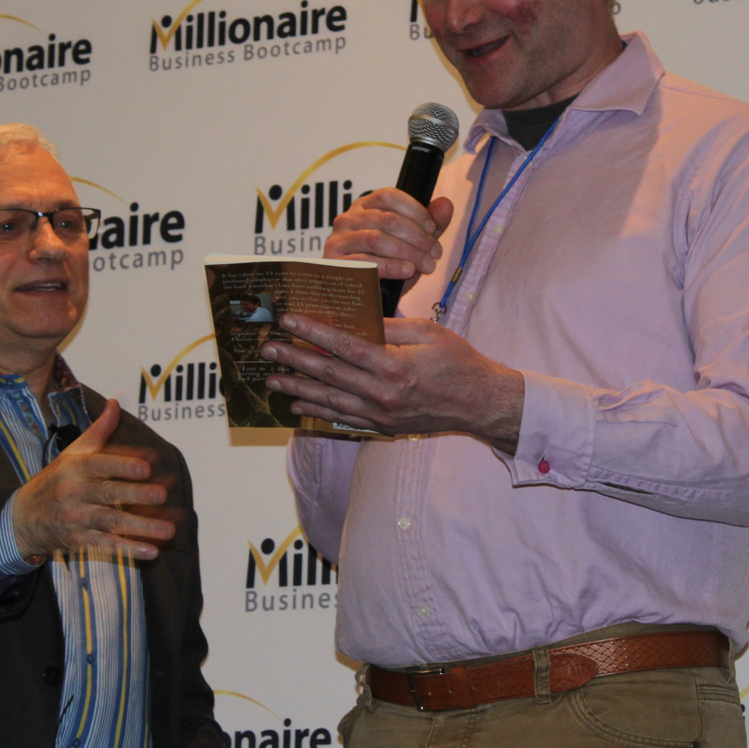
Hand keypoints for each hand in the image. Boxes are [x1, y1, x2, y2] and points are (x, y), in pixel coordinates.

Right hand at [10, 400, 176, 559]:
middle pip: (109, 494)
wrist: (22, 518)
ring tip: (170, 529)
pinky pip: (106, 546)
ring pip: (112, 523)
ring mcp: (77, 519)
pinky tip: (151, 551)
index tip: (148, 466)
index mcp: (75, 469)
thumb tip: (117, 403)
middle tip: (163, 494)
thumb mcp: (73, 454)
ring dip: (142, 527)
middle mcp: (75, 494)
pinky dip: (129, 550)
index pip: (101, 465)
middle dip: (137, 495)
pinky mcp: (79, 541)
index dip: (124, 465)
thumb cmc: (55, 480)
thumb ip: (99, 431)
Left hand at [263, 313, 524, 451]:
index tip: (289, 320)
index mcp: (396, 367)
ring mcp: (382, 415)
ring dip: (298, 388)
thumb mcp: (429, 333)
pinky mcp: (383, 427)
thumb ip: (391, 328)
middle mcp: (384, 394)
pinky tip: (298, 403)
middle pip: (330, 375)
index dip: (314, 332)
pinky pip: (343, 419)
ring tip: (272, 379)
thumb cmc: (459, 362)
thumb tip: (357, 322)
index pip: (345, 347)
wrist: (480, 404)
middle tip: (268, 349)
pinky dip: (318, 411)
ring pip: (330, 401)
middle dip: (295, 360)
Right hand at [325, 188, 454, 282]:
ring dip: (408, 252)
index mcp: (364, 207)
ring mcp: (338, 240)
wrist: (361, 298)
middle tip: (436, 254)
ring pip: (377, 238)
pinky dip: (391, 266)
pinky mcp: (334, 263)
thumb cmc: (386, 266)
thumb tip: (446, 204)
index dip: (415, 210)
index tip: (433, 228)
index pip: (389, 196)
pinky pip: (365, 261)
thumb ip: (430, 225)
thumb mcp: (412, 244)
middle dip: (418, 237)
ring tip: (427, 265)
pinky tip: (408, 271)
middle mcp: (347, 218)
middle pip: (387, 219)